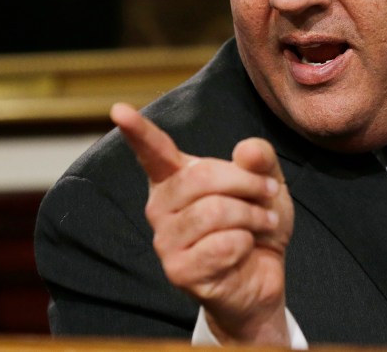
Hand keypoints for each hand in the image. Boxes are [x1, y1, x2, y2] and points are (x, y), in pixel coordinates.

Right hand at [111, 103, 293, 345]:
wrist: (263, 276)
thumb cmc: (257, 224)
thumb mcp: (268, 184)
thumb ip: (259, 161)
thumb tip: (247, 150)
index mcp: (176, 178)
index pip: (154, 151)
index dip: (137, 131)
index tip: (118, 109)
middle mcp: (161, 206)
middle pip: (201, 177)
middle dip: (246, 183)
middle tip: (268, 194)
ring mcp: (165, 241)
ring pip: (214, 211)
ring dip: (251, 215)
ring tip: (263, 223)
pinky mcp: (179, 272)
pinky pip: (221, 245)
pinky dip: (246, 243)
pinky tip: (244, 249)